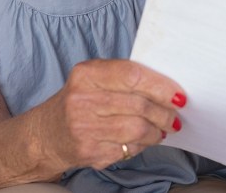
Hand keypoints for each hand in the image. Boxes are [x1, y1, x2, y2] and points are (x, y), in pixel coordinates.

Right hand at [46, 59, 184, 169]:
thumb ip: (126, 77)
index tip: (178, 94)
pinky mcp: (89, 151)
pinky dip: (142, 145)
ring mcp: (84, 128)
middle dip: (164, 113)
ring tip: (161, 129)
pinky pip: (129, 148)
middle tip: (174, 116)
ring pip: (138, 130)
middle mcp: (82, 100)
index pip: (133, 76)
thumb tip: (168, 89)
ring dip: (157, 131)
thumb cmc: (80, 101)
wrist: (46, 134)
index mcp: (86, 74)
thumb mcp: (95, 79)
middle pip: (139, 105)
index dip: (161, 86)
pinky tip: (141, 140)